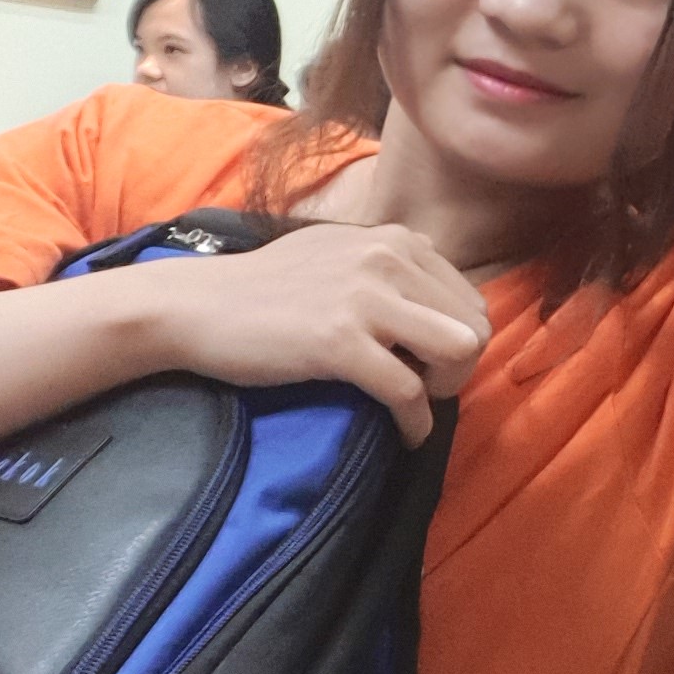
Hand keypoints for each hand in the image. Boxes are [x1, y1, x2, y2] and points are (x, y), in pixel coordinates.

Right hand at [128, 223, 489, 445]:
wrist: (198, 306)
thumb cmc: (265, 288)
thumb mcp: (338, 255)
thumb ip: (388, 268)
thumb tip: (434, 302)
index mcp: (395, 240)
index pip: (470, 299)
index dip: (459, 340)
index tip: (426, 364)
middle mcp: (388, 258)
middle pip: (475, 326)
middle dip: (459, 368)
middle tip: (424, 390)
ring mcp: (365, 297)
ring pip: (460, 350)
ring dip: (446, 388)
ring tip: (417, 403)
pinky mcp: (340, 341)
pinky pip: (409, 391)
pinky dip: (414, 423)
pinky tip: (402, 434)